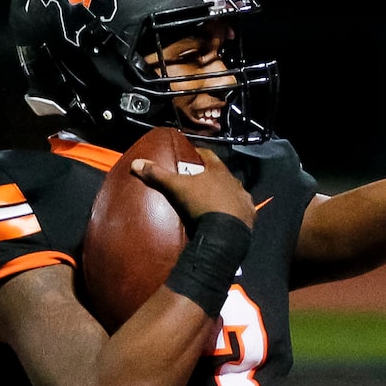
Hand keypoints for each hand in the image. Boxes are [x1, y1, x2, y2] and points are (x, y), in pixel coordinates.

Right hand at [133, 141, 256, 227]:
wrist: (226, 231)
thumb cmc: (202, 203)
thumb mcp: (177, 188)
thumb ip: (158, 175)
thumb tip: (136, 163)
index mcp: (218, 171)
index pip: (208, 155)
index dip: (198, 154)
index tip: (191, 155)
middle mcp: (234, 181)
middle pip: (222, 174)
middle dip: (212, 176)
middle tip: (200, 181)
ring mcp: (243, 198)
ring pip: (233, 191)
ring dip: (224, 194)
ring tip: (213, 201)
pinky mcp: (249, 215)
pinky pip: (242, 210)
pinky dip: (235, 211)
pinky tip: (228, 217)